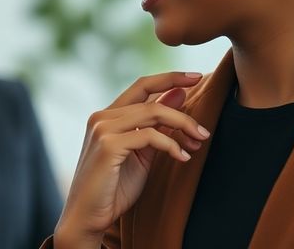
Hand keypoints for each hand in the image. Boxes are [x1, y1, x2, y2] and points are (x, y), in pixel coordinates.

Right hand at [53, 72, 210, 247]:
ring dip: (182, 126)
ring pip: (152, 113)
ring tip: (199, 141)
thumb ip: (156, 126)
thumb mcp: (141, 153)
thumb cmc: (113, 188)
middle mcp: (101, 117)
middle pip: (150, 97)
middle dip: (182, 107)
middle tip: (205, 128)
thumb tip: (178, 96)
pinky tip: (182, 158)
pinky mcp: (108, 145)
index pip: (141, 86)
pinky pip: (149, 135)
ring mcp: (102, 129)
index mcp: (107, 116)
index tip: (195, 77)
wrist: (88, 216)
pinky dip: (171, 145)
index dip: (169, 78)